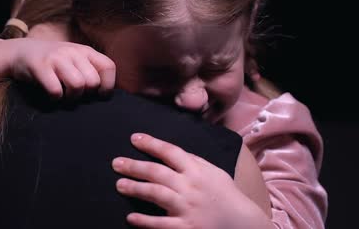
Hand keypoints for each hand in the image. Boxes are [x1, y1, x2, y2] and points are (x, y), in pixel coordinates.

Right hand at [9, 39, 115, 98]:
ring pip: (78, 85)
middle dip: (86, 95)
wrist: (21, 51)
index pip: (108, 67)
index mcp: (85, 51)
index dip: (107, 85)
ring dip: (72, 97)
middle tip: (75, 95)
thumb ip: (91, 70)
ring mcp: (56, 58)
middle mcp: (73, 52)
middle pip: (93, 81)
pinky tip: (52, 96)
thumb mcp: (75, 59)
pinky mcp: (40, 66)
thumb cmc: (54, 62)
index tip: (98, 95)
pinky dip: (56, 98)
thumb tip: (106, 95)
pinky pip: (56, 90)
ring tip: (64, 96)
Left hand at [111, 133, 271, 228]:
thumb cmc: (226, 196)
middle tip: (116, 163)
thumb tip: (170, 152)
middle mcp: (191, 187)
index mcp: (198, 170)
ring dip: (135, 188)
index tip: (134, 138)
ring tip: (119, 185)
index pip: (171, 152)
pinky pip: (161, 224)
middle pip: (158, 172)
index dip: (152, 143)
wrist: (242, 224)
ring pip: (156, 194)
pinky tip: (130, 217)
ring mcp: (188, 208)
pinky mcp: (186, 228)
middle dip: (135, 166)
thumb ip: (194, 162)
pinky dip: (144, 221)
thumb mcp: (214, 172)